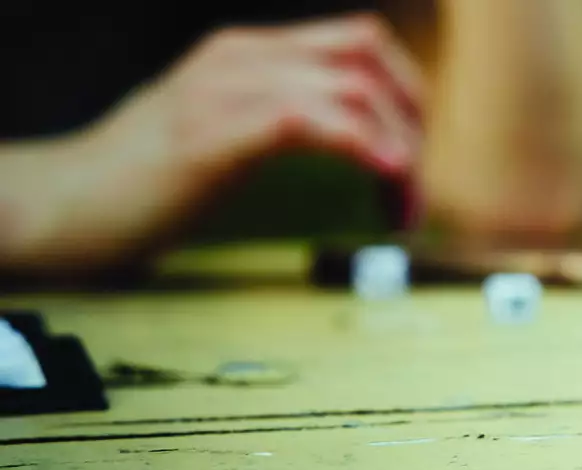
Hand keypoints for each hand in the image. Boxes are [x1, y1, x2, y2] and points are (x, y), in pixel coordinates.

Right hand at [0, 14, 424, 271]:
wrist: (65, 204)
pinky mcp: (213, 133)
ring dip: (397, 152)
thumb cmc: (145, 181)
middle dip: (412, 123)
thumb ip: (280, 122)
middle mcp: (242, 57)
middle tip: (411, 191)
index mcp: (249, 54)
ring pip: (352, 89)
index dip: (405, 96)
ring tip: (400, 209)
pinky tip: (385, 178)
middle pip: (368, 57)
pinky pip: (309, 120)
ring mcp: (225, 89)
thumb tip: (354, 144)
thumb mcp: (223, 132)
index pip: (359, 43)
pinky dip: (362, 147)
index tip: (412, 157)